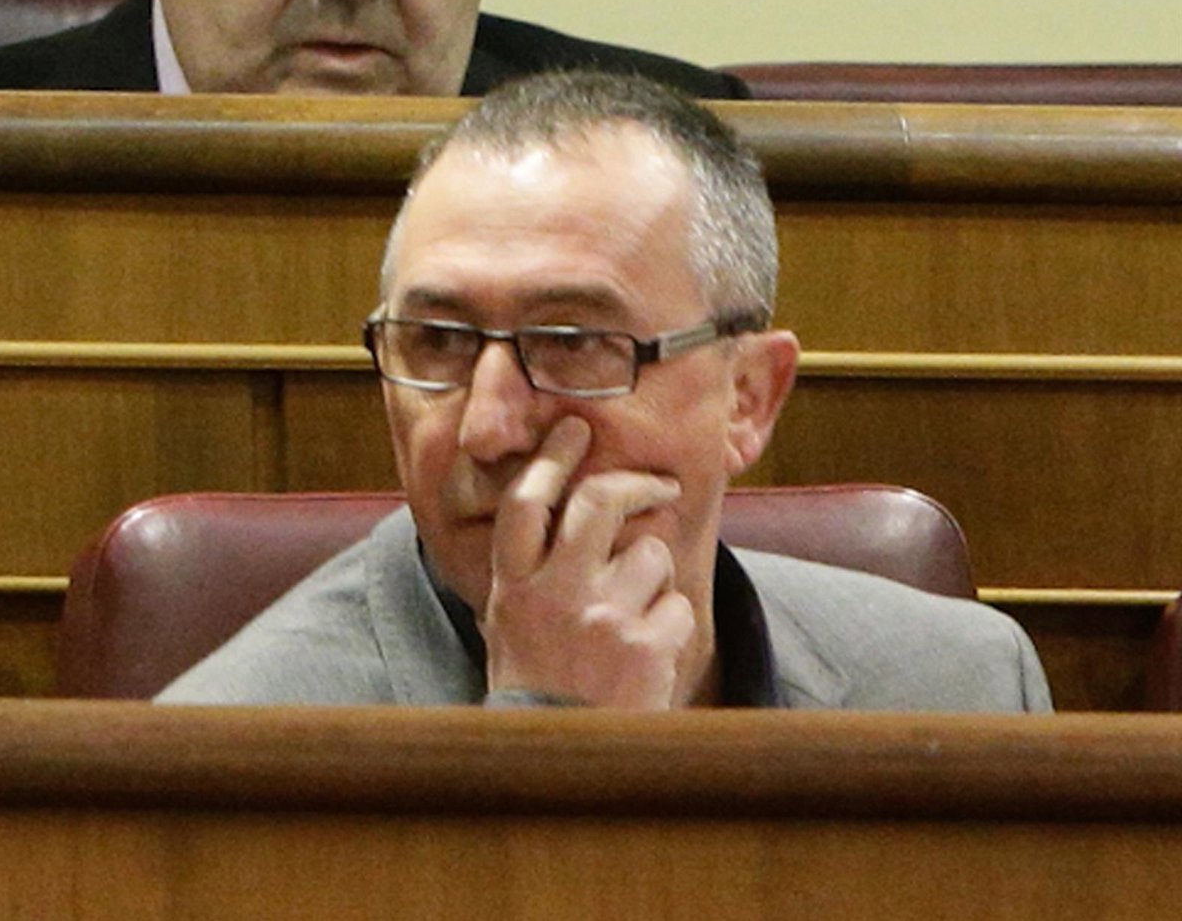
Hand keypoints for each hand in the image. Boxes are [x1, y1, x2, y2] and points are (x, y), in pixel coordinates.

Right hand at [482, 416, 695, 709]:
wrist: (556, 760)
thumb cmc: (537, 681)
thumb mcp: (511, 618)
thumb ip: (535, 565)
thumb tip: (576, 501)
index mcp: (514, 585)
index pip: (527, 501)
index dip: (553, 457)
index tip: (576, 428)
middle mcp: (554, 593)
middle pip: (598, 503)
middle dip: (636, 482)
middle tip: (661, 483)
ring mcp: (601, 619)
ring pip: (652, 553)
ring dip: (655, 575)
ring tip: (634, 616)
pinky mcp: (644, 648)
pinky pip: (677, 604)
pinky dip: (670, 623)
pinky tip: (647, 654)